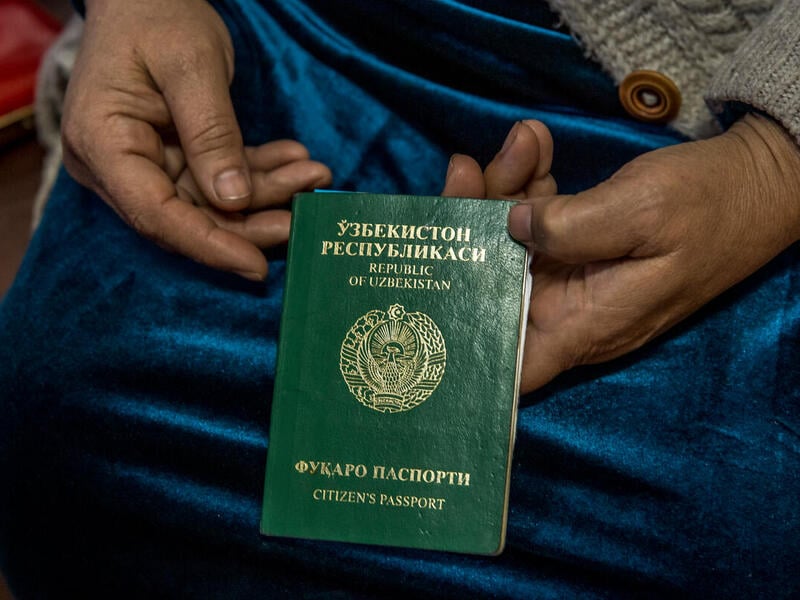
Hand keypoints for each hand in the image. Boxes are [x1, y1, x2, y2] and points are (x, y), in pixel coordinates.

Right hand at [62, 0, 330, 279]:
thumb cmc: (158, 15)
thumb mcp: (191, 67)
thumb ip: (212, 134)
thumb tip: (234, 200)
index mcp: (103, 143)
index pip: (156, 214)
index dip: (209, 245)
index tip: (256, 265)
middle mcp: (117, 165)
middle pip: (187, 216)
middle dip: (251, 221)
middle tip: (304, 218)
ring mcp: (147, 163)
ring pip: (211, 201)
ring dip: (266, 191)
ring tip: (313, 175)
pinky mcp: (174, 158)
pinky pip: (220, 177)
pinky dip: (259, 171)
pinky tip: (296, 160)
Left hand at [444, 115, 799, 392]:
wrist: (757, 182)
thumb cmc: (711, 206)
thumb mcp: (642, 212)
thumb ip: (571, 226)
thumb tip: (511, 224)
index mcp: (586, 323)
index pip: (515, 366)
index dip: (470, 357)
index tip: (428, 316)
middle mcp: (570, 309)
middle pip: (493, 285)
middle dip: (470, 228)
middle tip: (464, 169)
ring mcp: (572, 275)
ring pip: (510, 245)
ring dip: (503, 191)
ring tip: (521, 141)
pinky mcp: (578, 244)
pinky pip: (538, 220)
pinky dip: (530, 184)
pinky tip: (534, 144)